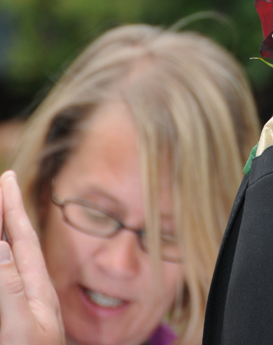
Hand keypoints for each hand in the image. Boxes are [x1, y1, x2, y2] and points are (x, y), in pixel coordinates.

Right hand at [0, 171, 64, 344]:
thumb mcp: (19, 328)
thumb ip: (7, 285)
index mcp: (37, 295)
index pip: (23, 240)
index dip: (11, 207)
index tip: (6, 176)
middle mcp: (28, 302)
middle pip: (11, 250)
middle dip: (2, 219)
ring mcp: (17, 319)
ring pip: (5, 268)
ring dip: (0, 243)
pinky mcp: (8, 330)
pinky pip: (4, 288)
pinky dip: (1, 269)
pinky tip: (3, 258)